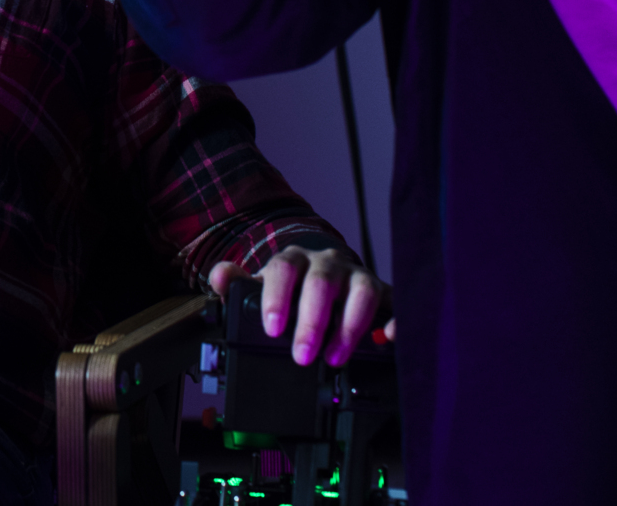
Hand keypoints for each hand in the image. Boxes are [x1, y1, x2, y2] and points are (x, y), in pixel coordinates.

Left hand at [209, 247, 387, 367]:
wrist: (325, 277)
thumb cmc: (292, 288)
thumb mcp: (262, 287)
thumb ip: (239, 285)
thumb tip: (220, 277)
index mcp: (294, 260)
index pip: (284, 268)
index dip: (277, 297)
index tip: (272, 328)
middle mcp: (327, 264)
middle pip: (321, 283)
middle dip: (312, 321)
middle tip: (302, 355)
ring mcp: (358, 277)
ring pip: (360, 291)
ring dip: (349, 326)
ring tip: (334, 357)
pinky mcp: (384, 294)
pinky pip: (396, 302)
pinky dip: (396, 320)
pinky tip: (389, 339)